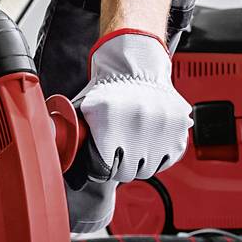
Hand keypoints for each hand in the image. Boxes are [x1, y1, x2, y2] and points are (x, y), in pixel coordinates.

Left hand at [74, 29, 191, 180]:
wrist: (137, 68)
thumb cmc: (108, 91)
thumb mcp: (84, 108)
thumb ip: (73, 135)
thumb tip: (63, 161)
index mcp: (109, 119)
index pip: (102, 169)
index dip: (99, 168)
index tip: (100, 162)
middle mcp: (138, 122)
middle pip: (125, 173)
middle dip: (119, 166)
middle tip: (117, 152)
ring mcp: (162, 127)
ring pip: (146, 170)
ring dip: (139, 163)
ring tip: (134, 145)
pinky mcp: (179, 130)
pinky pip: (166, 161)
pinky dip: (158, 157)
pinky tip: (149, 142)